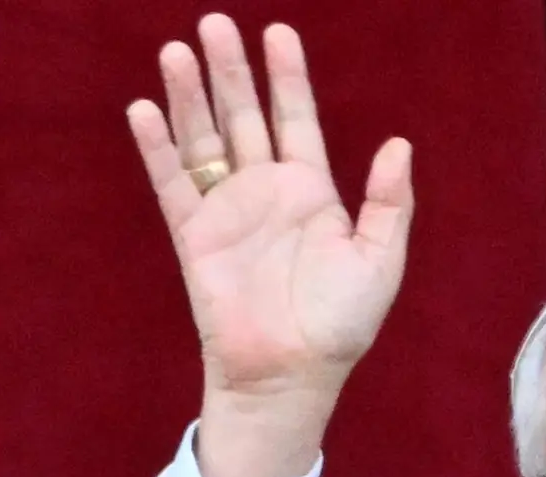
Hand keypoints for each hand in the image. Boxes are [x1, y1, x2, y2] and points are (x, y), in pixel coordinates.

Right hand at [127, 15, 413, 476]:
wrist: (292, 372)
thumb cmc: (340, 324)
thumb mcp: (379, 260)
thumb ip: (389, 202)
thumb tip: (399, 143)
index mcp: (314, 193)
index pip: (297, 120)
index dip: (288, 78)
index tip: (279, 33)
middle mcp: (267, 192)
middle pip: (246, 117)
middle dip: (232, 72)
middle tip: (216, 24)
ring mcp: (228, 211)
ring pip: (205, 140)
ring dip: (191, 97)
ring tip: (179, 50)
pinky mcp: (195, 236)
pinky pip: (174, 183)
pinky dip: (158, 148)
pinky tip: (146, 109)